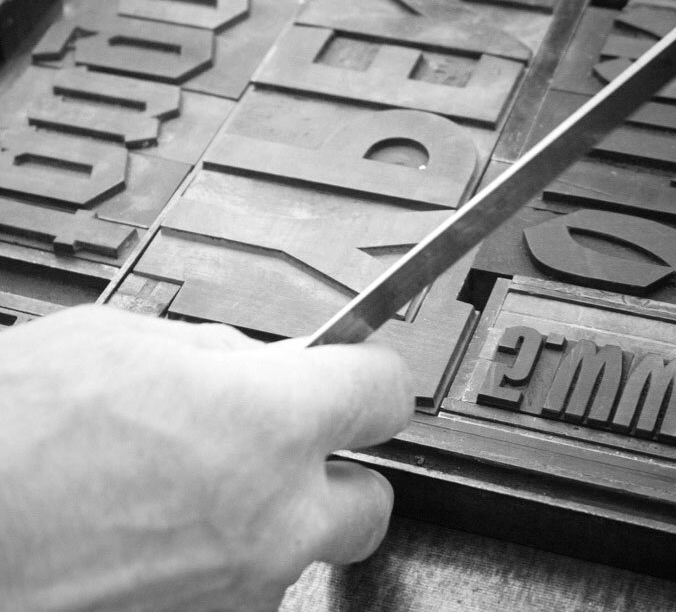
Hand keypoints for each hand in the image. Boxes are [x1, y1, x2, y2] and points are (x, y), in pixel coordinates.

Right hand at [0, 305, 412, 610]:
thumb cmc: (11, 430)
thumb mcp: (127, 343)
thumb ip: (222, 355)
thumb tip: (264, 364)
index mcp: (268, 423)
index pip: (384, 390)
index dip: (370, 374)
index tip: (357, 373)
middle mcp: (273, 519)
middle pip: (372, 498)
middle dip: (338, 469)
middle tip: (288, 446)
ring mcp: (238, 593)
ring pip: (298, 553)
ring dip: (267, 520)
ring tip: (188, 492)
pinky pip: (239, 594)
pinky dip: (216, 565)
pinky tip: (155, 536)